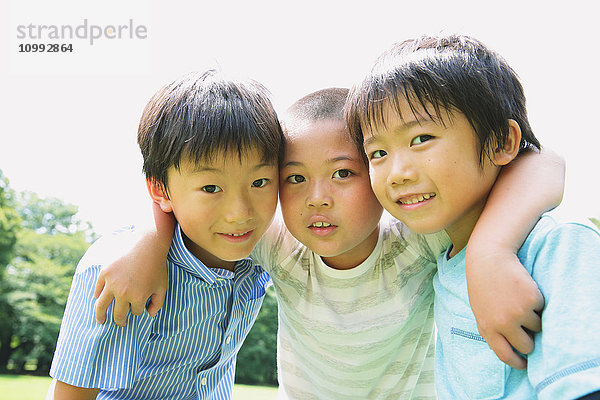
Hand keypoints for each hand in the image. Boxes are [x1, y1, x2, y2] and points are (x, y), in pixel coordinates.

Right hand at [93, 230, 168, 326]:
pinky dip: (98, 297)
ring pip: (101, 307)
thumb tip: (149, 316)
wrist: (147, 245)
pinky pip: (97, 290)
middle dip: (120, 321)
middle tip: (120, 323)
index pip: (135, 312)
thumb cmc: (157, 266)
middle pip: (118, 314)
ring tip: (101, 321)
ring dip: (100, 316)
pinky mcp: (104, 273)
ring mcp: (111, 283)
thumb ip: (158, 303)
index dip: (138, 310)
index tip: (139, 306)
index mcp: (138, 297)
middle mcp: (123, 293)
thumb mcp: (162, 286)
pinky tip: (99, 300)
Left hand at [466, 250, 543, 369]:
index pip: (505, 355)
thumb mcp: (480, 309)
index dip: (517, 362)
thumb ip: (490, 328)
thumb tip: (505, 347)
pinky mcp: (532, 300)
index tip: (524, 364)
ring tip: (519, 300)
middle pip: (526, 346)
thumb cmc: (482, 283)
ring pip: (537, 327)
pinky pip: (542, 309)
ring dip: (533, 318)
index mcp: (488, 328)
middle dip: (529, 340)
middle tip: (527, 329)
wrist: (489, 258)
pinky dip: (537, 302)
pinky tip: (523, 289)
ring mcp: (519, 312)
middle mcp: (504, 323)